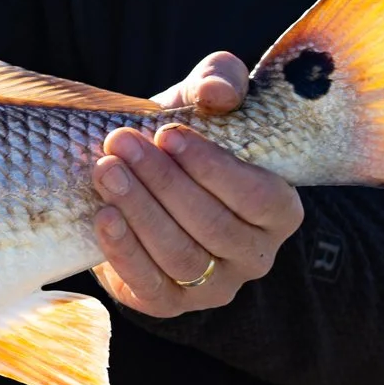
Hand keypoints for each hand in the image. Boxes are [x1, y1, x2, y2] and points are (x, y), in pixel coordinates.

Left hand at [90, 51, 304, 317]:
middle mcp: (254, 255)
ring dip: (139, 211)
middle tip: (121, 144)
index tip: (167, 133)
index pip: (259, 197)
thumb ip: (220, 80)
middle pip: (213, 227)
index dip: (213, 168)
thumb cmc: (182, 136)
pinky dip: (124, 252)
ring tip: (105, 171)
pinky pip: (150, 287)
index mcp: (279, 209)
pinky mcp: (169, 304)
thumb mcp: (202, 99)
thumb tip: (217, 94)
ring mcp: (214, 286)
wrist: (138, 175)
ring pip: (180, 257)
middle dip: (163, 183)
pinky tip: (104, 216)